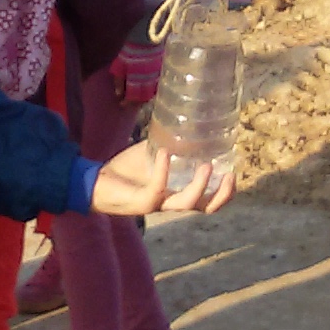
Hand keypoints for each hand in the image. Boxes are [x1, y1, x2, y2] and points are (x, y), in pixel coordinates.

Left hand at [89, 141, 235, 219]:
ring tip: (207, 165)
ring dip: (200, 186)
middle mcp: (171, 202)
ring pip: (187, 203)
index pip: (209, 201)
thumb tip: (183, 122)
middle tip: (230, 175)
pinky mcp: (141, 201)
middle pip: (206, 207)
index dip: (225, 192)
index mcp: (177, 194)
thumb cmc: (124, 170)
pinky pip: (157, 189)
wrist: (96, 181)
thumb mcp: (152, 154)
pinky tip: (165, 152)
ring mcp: (157, 204)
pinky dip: (164, 170)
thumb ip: (168, 145)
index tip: (234, 172)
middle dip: (222, 194)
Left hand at [111, 43, 162, 107]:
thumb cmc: (130, 50)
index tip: (121, 104)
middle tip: (130, 105)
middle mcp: (147, 82)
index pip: (132, 97)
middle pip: (143, 98)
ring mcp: (156, 77)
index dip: (127, 102)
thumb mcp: (120, 65)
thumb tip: (118, 94)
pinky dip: (152, 91)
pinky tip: (149, 91)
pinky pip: (157, 86)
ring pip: (151, 93)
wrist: (146, 38)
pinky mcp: (161, 71)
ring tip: (139, 100)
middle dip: (136, 103)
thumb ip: (119, 80)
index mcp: (136, 80)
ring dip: (145, 98)